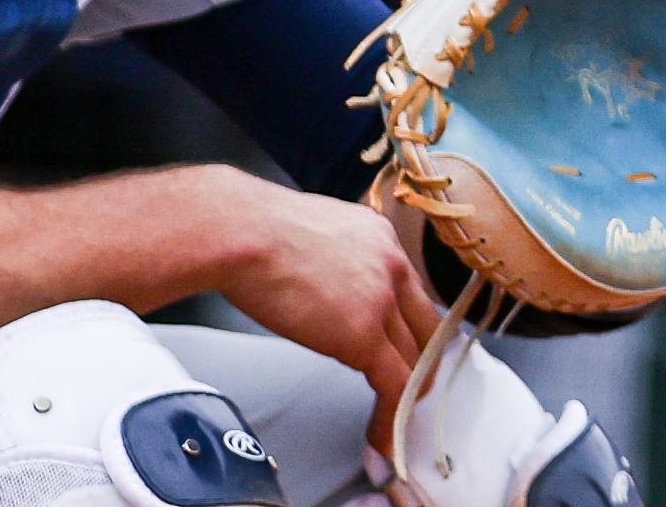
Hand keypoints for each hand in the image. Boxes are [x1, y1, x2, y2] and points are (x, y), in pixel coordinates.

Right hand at [201, 173, 433, 443]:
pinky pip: (394, 383)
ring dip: (407, 396)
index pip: (409, 291)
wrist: (241, 232)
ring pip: (415, 358)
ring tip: (393, 424)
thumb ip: (328, 259)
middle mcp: (392, 263)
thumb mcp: (310, 232)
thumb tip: (316, 283)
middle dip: (419, 364)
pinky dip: (392, 415)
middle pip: (424, 325)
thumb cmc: (251, 231)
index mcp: (379, 238)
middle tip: (407, 392)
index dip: (407, 327)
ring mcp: (382, 298)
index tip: (399, 351)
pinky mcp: (363, 333)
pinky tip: (381, 436)